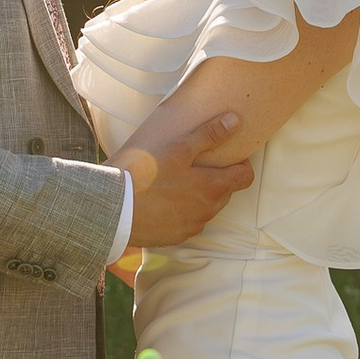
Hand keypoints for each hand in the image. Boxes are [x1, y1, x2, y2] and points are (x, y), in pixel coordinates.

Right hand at [122, 107, 254, 250]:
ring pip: (207, 208)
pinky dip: (183, 211)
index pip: (245, 177)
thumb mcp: (178, 148)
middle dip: (217, 178)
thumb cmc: (146, 175)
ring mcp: (192, 226)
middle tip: (197, 165)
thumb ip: (209, 135)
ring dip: (199, 195)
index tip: (229, 156)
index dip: (241, 164)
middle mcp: (209, 211)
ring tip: (176, 181)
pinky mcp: (176, 237)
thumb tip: (235, 121)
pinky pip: (189, 221)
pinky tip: (164, 200)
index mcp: (214, 188)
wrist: (114, 209)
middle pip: (225, 192)